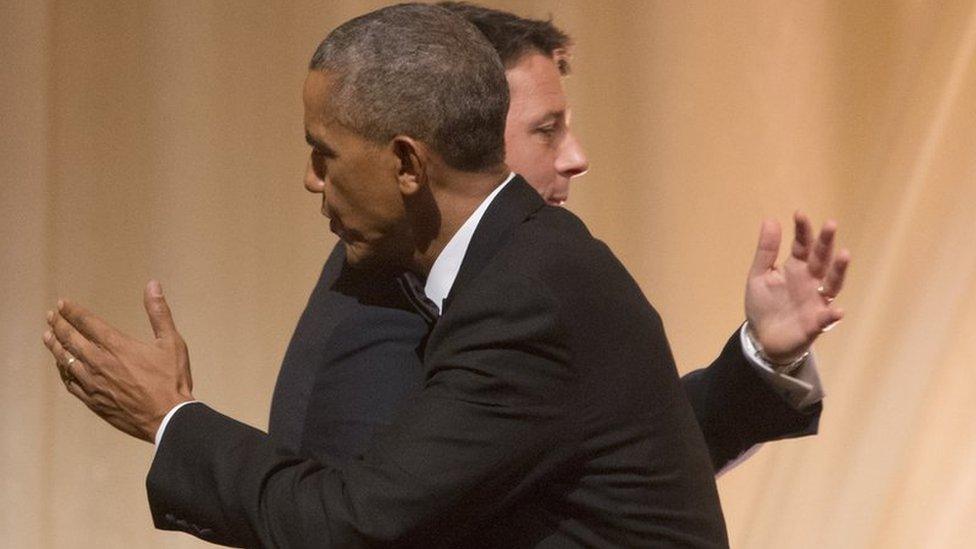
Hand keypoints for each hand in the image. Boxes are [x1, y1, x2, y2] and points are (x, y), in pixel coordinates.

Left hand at [41, 280, 193, 442]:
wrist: (168, 418)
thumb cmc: (172, 380)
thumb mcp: (172, 342)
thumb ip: (159, 312)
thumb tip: (153, 285)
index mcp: (117, 346)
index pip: (87, 323)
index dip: (73, 312)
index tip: (63, 304)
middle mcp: (100, 362)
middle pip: (71, 339)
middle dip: (58, 325)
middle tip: (51, 316)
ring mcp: (94, 383)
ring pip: (66, 361)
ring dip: (55, 346)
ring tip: (47, 336)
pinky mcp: (93, 401)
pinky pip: (70, 383)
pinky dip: (63, 371)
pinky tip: (61, 366)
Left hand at [744, 212, 849, 363]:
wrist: (763, 338)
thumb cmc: (764, 305)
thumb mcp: (759, 276)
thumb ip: (766, 251)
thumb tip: (771, 219)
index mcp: (795, 268)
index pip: (802, 245)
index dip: (802, 231)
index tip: (799, 214)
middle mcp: (811, 281)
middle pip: (821, 259)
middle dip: (826, 243)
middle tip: (831, 224)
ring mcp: (816, 301)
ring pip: (832, 284)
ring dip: (839, 270)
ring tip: (845, 254)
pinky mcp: (816, 324)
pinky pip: (826, 319)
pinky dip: (832, 315)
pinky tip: (837, 311)